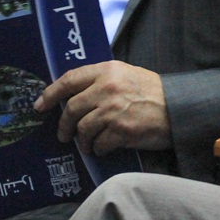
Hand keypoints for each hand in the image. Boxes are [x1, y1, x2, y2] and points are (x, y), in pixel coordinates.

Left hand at [36, 61, 169, 154]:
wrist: (180, 107)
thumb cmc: (152, 92)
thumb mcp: (126, 74)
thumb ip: (101, 80)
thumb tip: (72, 95)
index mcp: (107, 70)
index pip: (69, 79)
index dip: (50, 93)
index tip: (40, 105)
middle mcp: (107, 88)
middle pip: (71, 108)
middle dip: (63, 125)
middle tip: (63, 134)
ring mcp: (114, 110)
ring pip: (83, 129)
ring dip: (83, 141)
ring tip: (88, 145)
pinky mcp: (122, 130)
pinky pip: (100, 144)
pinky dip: (99, 149)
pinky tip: (104, 148)